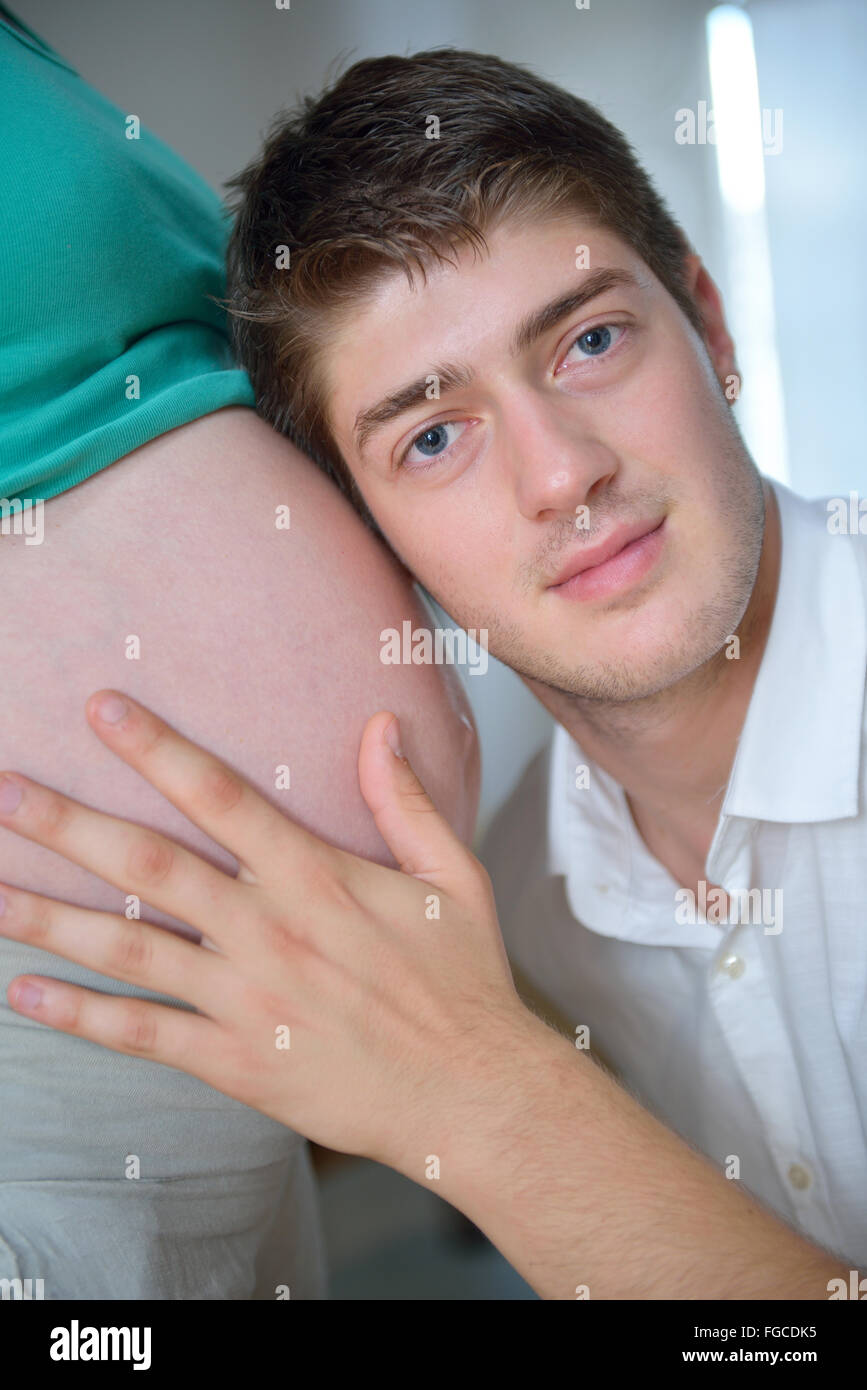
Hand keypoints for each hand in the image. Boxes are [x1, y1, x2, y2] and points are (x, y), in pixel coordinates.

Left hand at [0, 692, 530, 1173]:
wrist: (472, 1094)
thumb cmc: (464, 983)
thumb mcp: (455, 876)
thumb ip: (406, 800)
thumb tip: (379, 726)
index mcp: (316, 876)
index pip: (219, 795)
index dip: (156, 748)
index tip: (100, 710)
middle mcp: (268, 930)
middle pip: (149, 864)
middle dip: (67, 824)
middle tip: (2, 790)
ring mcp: (245, 999)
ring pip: (128, 949)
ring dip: (49, 916)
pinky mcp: (236, 1062)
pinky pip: (142, 1035)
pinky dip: (80, 1016)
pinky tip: (25, 993)